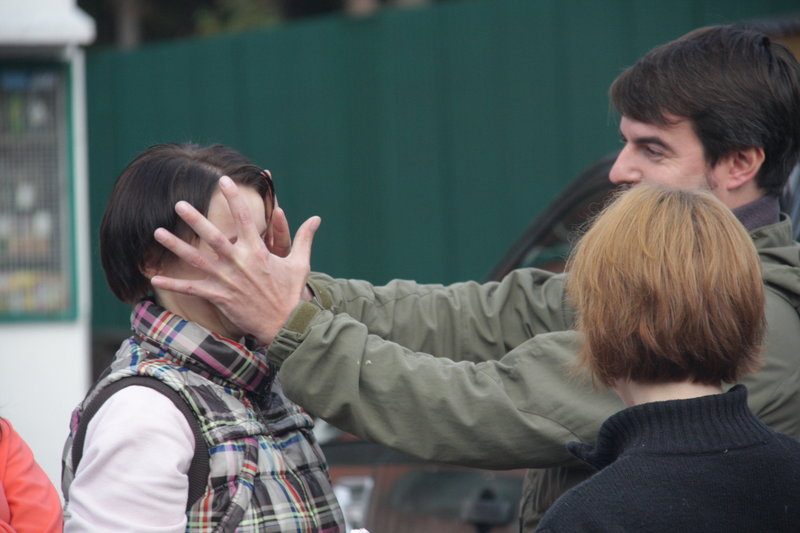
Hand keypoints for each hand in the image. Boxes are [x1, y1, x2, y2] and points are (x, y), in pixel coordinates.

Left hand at [151, 176, 319, 344]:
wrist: (286, 324)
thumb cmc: (292, 294)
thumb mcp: (300, 263)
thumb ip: (304, 238)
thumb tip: (316, 219)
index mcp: (258, 251)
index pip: (244, 218)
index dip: (234, 198)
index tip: (224, 181)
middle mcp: (240, 262)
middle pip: (213, 236)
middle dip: (195, 219)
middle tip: (179, 204)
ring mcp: (227, 280)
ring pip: (197, 259)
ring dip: (176, 245)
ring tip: (158, 232)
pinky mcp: (220, 297)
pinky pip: (192, 289)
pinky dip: (174, 283)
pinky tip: (155, 276)